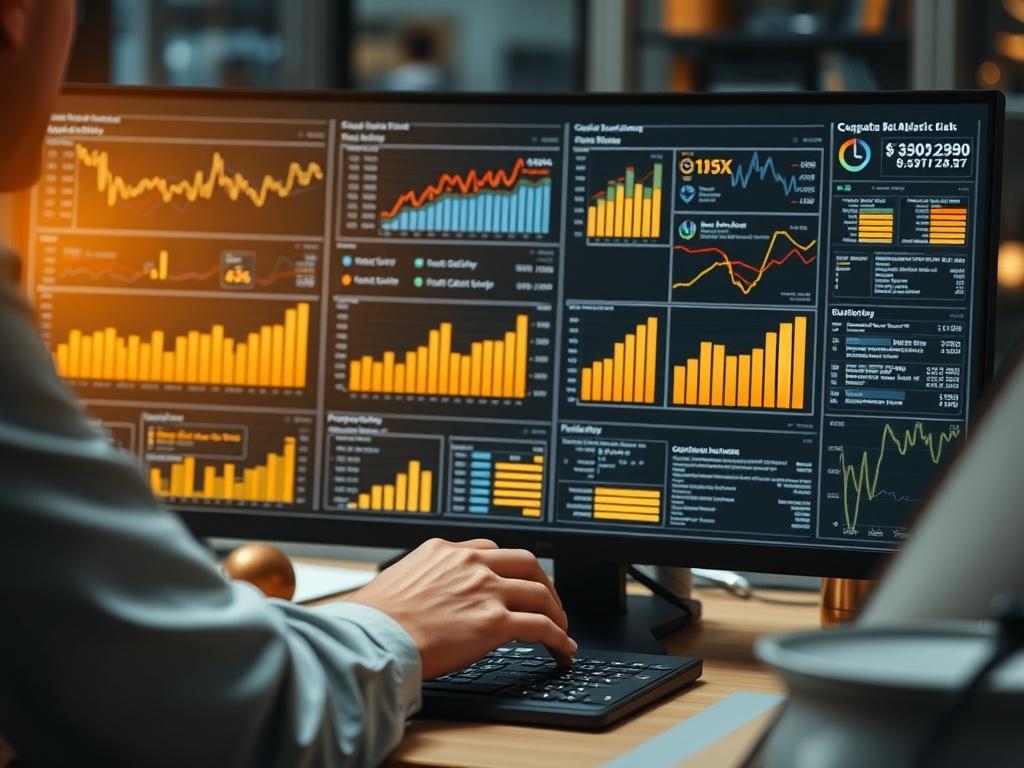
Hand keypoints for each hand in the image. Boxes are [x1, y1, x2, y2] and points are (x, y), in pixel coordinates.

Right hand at [346, 538, 575, 678]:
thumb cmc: (374, 620)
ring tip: (560, 630)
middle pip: (525, 563)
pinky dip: (558, 638)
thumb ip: (424, 581)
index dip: (508, 568)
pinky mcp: (495, 622)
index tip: (514, 581)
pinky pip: (540, 627)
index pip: (490, 550)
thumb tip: (428, 599)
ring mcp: (485, 590)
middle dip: (543, 583)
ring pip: (538, 594)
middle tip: (548, 601)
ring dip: (555, 612)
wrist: (370, 639)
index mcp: (445, 551)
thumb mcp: (399, 580)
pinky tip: (562, 650)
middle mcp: (470, 564)